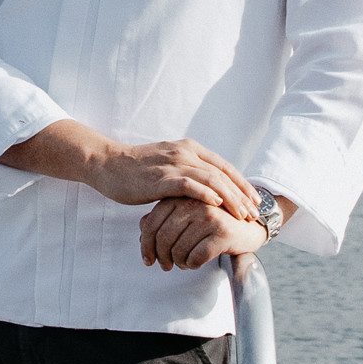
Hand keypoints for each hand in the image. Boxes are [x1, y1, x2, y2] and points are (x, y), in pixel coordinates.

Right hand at [0, 122, 254, 217]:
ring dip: (230, 197)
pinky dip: (207, 194)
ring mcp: (174, 163)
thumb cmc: (135, 171)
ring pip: (212, 179)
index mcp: (189, 149)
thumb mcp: (166, 168)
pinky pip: (190, 185)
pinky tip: (217, 205)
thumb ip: (185, 175)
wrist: (106, 164)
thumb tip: (204, 192)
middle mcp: (185, 152)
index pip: (224, 166)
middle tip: (256, 212)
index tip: (255, 200)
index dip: (242, 183)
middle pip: (223, 173)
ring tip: (242, 214)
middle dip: (242, 194)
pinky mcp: (162, 177)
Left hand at [139, 196, 267, 272]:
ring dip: (179, 263)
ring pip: (178, 250)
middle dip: (161, 258)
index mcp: (181, 196)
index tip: (148, 260)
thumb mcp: (187, 216)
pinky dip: (193, 265)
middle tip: (165, 266)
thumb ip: (164, 218)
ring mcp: (209, 216)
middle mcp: (193, 203)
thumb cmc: (214, 222)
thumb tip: (142, 229)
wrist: (251, 225)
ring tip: (184, 263)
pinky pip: (196, 257)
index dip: (145, 245)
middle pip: (162, 238)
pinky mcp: (222, 232)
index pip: (151, 223)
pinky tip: (197, 262)